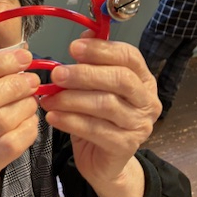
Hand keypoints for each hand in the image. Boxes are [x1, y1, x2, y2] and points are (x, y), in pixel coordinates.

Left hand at [40, 38, 160, 196]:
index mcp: (143, 80)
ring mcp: (139, 125)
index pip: (129, 57)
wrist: (103, 162)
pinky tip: (52, 116)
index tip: (73, 47)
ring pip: (105, 104)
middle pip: (121, 79)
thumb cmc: (98, 119)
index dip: (101, 49)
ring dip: (72, 99)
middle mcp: (147, 101)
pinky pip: (95, 129)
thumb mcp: (94, 89)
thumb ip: (92, 63)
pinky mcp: (125, 146)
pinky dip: (70, 121)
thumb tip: (85, 35)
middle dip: (85, 74)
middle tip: (57, 74)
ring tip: (48, 98)